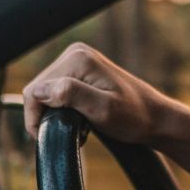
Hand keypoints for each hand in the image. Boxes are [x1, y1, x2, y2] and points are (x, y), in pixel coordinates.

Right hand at [21, 43, 178, 146]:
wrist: (155, 118)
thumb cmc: (134, 117)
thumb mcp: (103, 110)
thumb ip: (71, 95)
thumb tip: (41, 90)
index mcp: (77, 58)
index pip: (34, 90)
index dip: (36, 118)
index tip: (52, 136)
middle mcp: (74, 53)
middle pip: (38, 90)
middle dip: (47, 115)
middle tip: (71, 132)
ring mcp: (77, 60)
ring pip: (45, 92)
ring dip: (54, 113)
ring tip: (77, 126)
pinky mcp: (80, 71)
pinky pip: (56, 91)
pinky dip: (61, 108)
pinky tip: (78, 118)